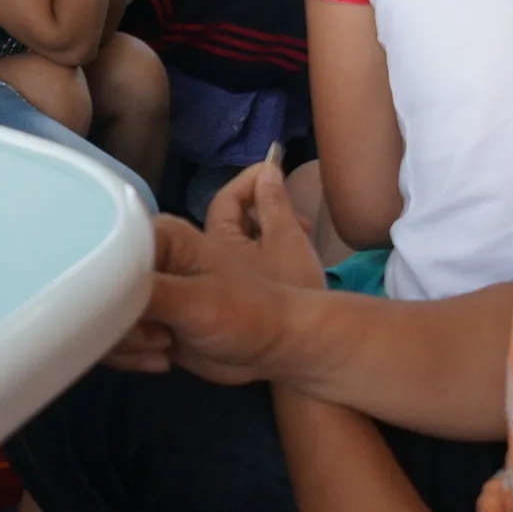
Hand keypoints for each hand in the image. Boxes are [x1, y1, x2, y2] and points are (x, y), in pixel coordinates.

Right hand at [107, 161, 322, 384]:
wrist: (277, 348)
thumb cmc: (247, 314)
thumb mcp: (194, 301)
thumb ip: (142, 290)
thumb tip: (91, 285)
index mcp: (157, 237)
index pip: (100, 248)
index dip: (100, 281)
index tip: (123, 310)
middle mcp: (145, 260)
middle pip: (95, 288)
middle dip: (116, 322)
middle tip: (156, 337)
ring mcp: (144, 293)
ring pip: (100, 317)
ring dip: (125, 342)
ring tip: (163, 347)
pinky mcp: (146, 322)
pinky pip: (114, 338)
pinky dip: (131, 355)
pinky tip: (162, 360)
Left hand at [203, 157, 327, 288]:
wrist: (299, 343)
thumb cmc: (291, 286)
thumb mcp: (286, 238)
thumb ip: (274, 201)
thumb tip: (267, 169)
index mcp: (216, 241)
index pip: (225, 199)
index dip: (249, 180)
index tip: (274, 168)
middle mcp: (210, 259)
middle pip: (233, 219)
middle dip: (265, 206)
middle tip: (297, 212)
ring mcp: (224, 279)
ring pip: (243, 240)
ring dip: (270, 229)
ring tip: (302, 232)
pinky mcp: (238, 295)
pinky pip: (248, 261)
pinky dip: (268, 251)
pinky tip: (293, 257)